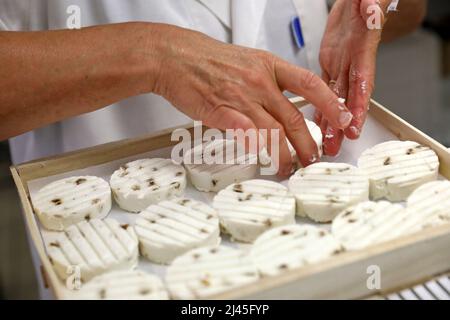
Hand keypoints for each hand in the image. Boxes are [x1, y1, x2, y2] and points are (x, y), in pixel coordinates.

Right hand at [151, 24, 352, 174]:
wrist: (176, 56)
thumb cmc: (208, 60)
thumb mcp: (247, 61)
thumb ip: (267, 83)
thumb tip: (280, 105)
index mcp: (269, 66)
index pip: (310, 84)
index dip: (331, 103)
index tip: (344, 117)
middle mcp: (259, 81)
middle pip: (294, 117)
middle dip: (308, 143)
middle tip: (313, 158)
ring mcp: (240, 96)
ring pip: (273, 130)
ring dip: (284, 154)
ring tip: (288, 167)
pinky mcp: (220, 110)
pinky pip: (243, 130)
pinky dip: (255, 144)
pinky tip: (262, 155)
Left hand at [317, 0, 389, 155]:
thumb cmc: (367, 0)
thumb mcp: (369, 2)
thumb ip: (371, 8)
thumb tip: (371, 10)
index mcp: (363, 50)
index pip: (362, 81)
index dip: (358, 104)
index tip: (354, 123)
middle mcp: (354, 63)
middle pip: (349, 97)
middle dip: (343, 123)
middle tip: (336, 144)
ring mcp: (343, 64)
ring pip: (336, 97)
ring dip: (331, 120)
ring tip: (327, 142)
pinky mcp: (331, 62)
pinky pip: (325, 87)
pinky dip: (320, 104)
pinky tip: (316, 120)